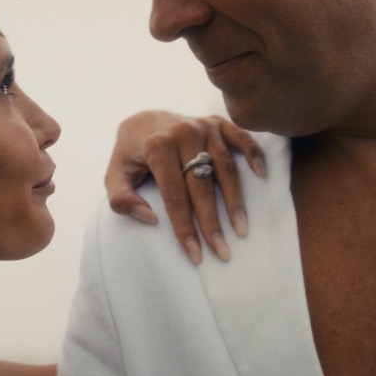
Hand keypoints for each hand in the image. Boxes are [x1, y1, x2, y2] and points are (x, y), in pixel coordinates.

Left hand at [106, 111, 265, 264]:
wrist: (143, 120)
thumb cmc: (131, 155)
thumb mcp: (115, 175)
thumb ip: (121, 199)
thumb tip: (151, 218)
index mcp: (157, 146)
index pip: (174, 195)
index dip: (185, 227)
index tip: (196, 254)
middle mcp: (183, 133)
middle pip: (201, 185)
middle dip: (212, 222)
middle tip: (222, 252)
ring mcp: (203, 126)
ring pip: (225, 167)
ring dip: (235, 200)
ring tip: (241, 229)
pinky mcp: (217, 122)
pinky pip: (240, 137)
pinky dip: (253, 153)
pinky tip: (261, 174)